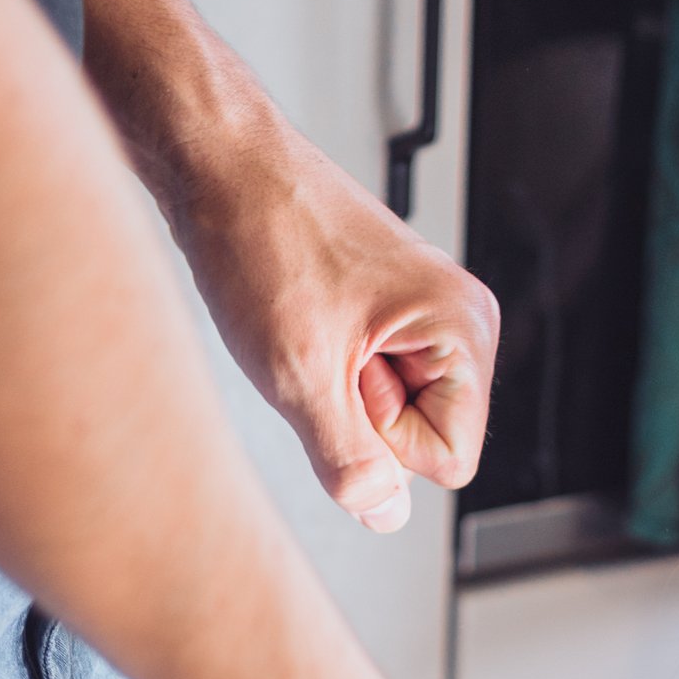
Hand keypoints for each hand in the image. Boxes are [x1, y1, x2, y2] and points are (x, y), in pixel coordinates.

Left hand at [167, 127, 495, 530]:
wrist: (214, 161)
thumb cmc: (259, 239)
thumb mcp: (301, 376)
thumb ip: (351, 464)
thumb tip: (385, 517)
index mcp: (463, 328)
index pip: (450, 463)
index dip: (384, 440)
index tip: (345, 374)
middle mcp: (457, 318)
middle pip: (425, 440)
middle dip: (364, 417)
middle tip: (321, 349)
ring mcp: (421, 314)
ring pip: (390, 414)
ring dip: (340, 392)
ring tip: (308, 332)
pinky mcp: (386, 311)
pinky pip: (366, 381)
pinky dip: (326, 369)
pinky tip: (300, 326)